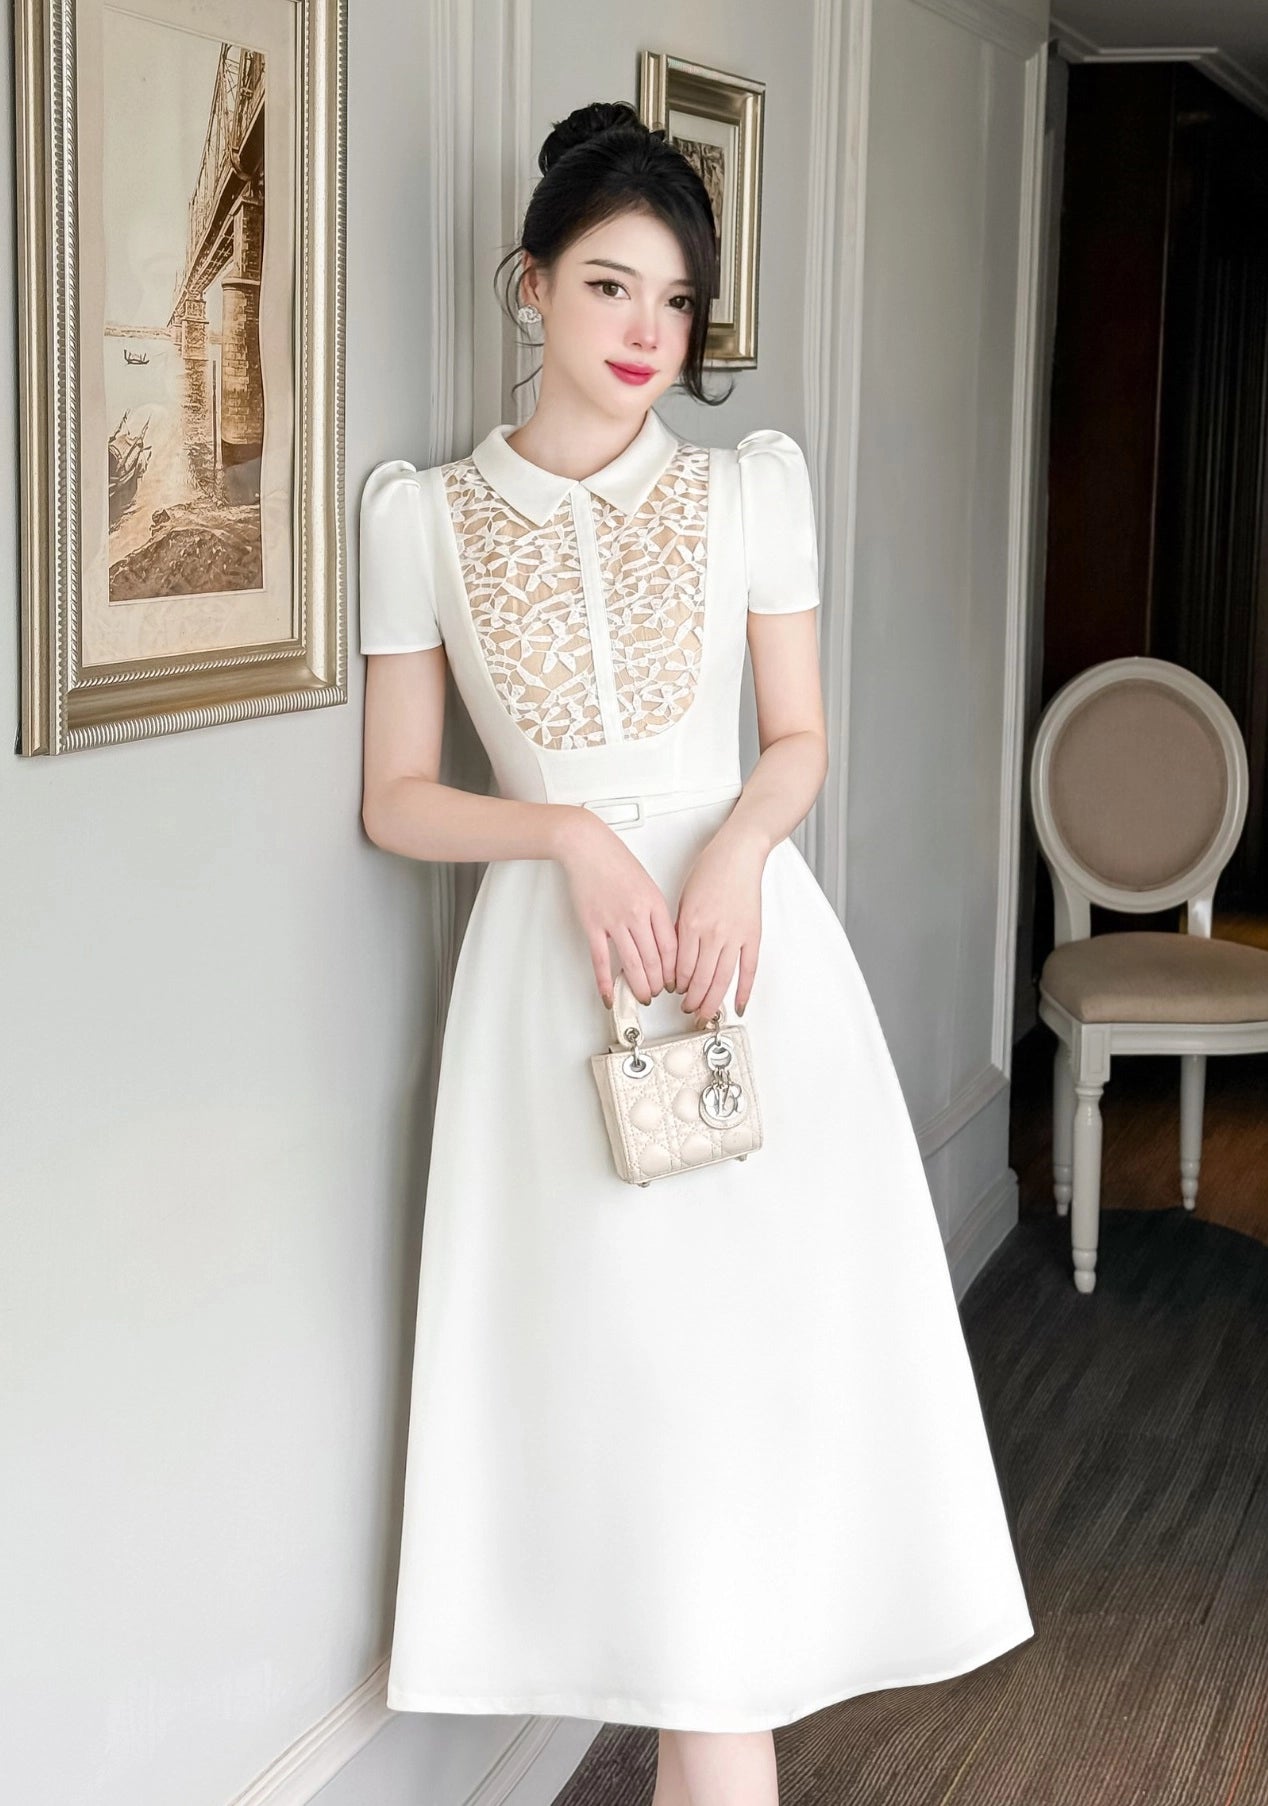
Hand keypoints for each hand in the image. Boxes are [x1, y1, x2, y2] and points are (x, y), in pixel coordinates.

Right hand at [555, 809, 678, 1007]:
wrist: (588, 847)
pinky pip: (601, 959)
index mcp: (655, 904)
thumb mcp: (648, 885)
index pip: (671, 947)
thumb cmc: (616, 862)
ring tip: (643, 996)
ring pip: (632, 963)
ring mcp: (614, 921)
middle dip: (659, 982)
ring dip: (639, 985)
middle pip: (654, 959)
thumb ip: (656, 914)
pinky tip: (609, 994)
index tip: (676, 980)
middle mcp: (637, 914)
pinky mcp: (593, 925)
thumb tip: (663, 941)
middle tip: (659, 993)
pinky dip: (605, 981)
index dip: (675, 970)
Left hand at [674, 825, 766, 1019]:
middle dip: (692, 1000)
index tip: (674, 991)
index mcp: (691, 925)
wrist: (738, 855)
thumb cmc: (710, 871)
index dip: (676, 985)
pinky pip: (748, 970)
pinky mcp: (753, 936)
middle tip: (687, 1010)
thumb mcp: (684, 900)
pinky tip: (737, 1005)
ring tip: (705, 1014)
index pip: (681, 968)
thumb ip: (680, 930)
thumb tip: (676, 957)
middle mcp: (713, 934)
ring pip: (722, 980)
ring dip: (712, 1001)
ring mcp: (735, 936)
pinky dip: (743, 991)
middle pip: (701, 980)